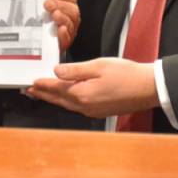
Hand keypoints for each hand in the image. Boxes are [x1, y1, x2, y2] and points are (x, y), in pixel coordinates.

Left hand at [26, 57, 158, 117]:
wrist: (147, 88)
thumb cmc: (126, 74)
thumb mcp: (99, 65)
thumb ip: (76, 70)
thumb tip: (56, 71)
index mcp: (82, 94)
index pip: (56, 88)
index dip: (43, 84)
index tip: (31, 81)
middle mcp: (84, 106)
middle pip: (59, 99)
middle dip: (44, 93)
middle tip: (30, 89)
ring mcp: (92, 111)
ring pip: (67, 104)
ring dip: (54, 98)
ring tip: (43, 93)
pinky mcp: (99, 111)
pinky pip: (77, 106)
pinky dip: (67, 100)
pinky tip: (66, 96)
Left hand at [44, 0, 79, 50]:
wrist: (37, 44)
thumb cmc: (40, 24)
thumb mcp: (41, 9)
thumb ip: (43, 0)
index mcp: (67, 7)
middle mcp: (70, 18)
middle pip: (72, 9)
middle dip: (60, 5)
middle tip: (48, 4)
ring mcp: (68, 32)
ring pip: (71, 23)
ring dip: (63, 17)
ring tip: (54, 15)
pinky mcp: (63, 44)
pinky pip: (67, 39)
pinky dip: (64, 34)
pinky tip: (60, 29)